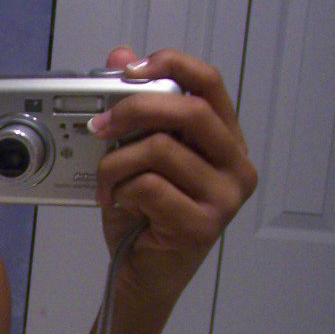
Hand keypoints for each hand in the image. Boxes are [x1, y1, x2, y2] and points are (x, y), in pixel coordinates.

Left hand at [91, 46, 258, 302]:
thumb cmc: (143, 217)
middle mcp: (235, 165)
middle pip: (188, 111)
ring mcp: (224, 197)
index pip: (210, 84)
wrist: (141, 277)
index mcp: (225, 141)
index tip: (130, 70)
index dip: (171, 66)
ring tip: (106, 184)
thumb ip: (134, 111)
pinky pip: (149, 186)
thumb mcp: (134, 157)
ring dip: (116, 164)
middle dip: (133, 110)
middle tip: (99, 126)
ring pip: (161, 150)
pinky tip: (117, 204)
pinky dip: (121, 191)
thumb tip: (120, 56)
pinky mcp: (202, 224)